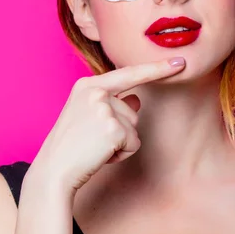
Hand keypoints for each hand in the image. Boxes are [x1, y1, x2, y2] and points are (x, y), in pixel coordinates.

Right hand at [29, 57, 185, 194]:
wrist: (53, 171)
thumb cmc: (71, 145)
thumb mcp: (89, 117)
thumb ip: (113, 104)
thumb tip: (137, 99)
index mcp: (88, 85)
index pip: (130, 74)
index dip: (157, 68)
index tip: (180, 62)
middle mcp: (96, 92)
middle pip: (133, 110)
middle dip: (119, 129)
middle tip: (91, 140)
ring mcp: (105, 109)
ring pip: (134, 127)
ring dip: (120, 142)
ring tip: (94, 146)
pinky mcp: (114, 129)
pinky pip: (134, 143)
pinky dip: (121, 154)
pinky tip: (100, 154)